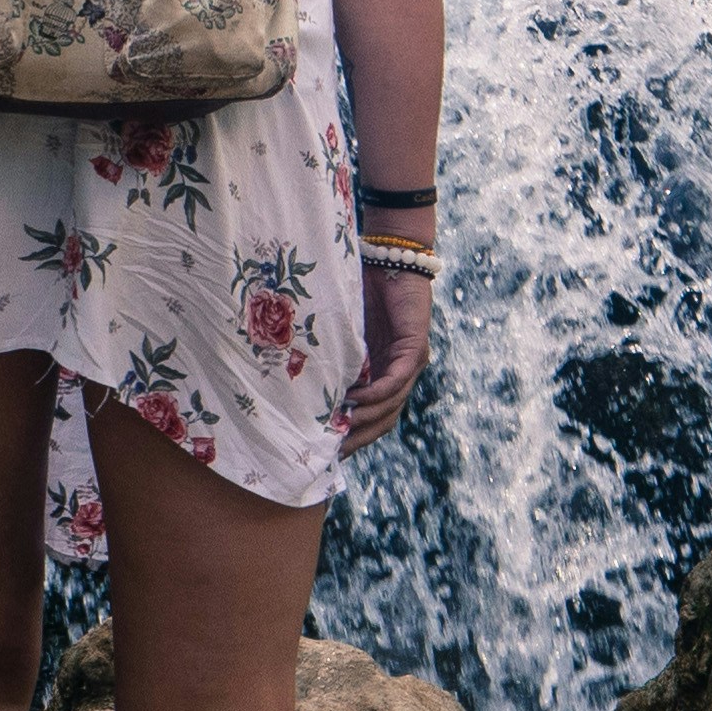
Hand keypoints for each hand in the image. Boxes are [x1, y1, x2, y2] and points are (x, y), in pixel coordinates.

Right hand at [342, 252, 431, 453]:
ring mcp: (411, 363)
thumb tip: (295, 384)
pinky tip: (357, 401)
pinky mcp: (416, 348)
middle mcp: (400, 373)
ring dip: (365, 420)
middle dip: (359, 439)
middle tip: (332, 454)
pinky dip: (377, 393)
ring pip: (391, 405)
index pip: (373, 416)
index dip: (354, 436)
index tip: (327, 453)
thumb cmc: (360, 289)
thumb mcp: (340, 332)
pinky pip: (397, 380)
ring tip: (340, 429)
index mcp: (382, 372)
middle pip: (384, 420)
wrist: (390, 255)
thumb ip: (331, 356)